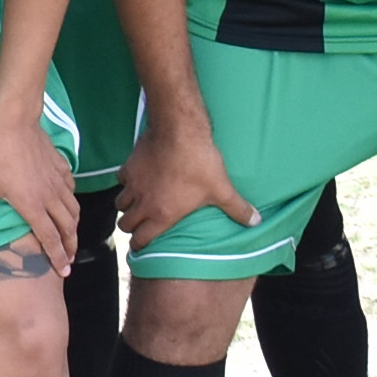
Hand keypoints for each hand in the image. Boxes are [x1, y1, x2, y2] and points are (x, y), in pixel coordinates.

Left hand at [0, 107, 79, 272]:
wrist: (14, 124)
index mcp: (33, 207)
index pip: (49, 238)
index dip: (57, 256)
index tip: (64, 270)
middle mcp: (51, 197)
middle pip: (68, 227)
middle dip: (70, 245)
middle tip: (70, 258)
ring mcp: (58, 181)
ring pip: (73, 208)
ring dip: (74, 225)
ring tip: (72, 234)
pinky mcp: (60, 166)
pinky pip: (71, 188)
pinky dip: (72, 199)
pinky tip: (67, 200)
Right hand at [118, 111, 253, 247]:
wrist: (179, 131)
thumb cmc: (199, 163)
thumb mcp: (222, 188)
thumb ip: (238, 208)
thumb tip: (256, 222)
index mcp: (162, 215)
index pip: (140, 240)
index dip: (141, 245)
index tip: (144, 244)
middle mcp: (144, 203)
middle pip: (125, 225)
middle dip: (132, 227)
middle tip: (142, 225)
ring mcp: (133, 185)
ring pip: (120, 204)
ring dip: (128, 207)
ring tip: (139, 204)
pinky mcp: (128, 167)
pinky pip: (121, 181)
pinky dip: (127, 183)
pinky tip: (138, 179)